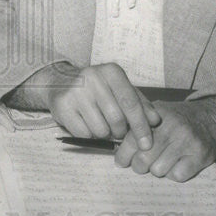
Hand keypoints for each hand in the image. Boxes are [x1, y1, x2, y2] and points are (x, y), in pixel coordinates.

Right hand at [33, 61, 160, 148]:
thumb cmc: (97, 88)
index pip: (131, 103)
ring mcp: (76, 91)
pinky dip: (89, 134)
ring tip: (100, 124)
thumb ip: (139, 103)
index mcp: (111, 71)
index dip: (141, 126)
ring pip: (101, 130)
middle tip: (118, 130)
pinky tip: (85, 123)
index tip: (147, 144)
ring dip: (104, 134)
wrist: (60, 81)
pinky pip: (84, 133)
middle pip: (117, 119)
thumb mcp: (119, 88)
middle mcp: (93, 77)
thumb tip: (155, 121)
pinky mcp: (62, 105)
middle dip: (121, 132)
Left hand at [113, 98, 215, 181]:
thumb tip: (117, 142)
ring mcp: (187, 142)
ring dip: (157, 170)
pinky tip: (176, 165)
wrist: (212, 118)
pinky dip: (173, 174)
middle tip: (140, 165)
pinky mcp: (200, 156)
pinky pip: (177, 176)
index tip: (120, 162)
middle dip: (138, 166)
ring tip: (161, 162)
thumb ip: (139, 123)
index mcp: (157, 115)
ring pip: (159, 170)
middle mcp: (172, 127)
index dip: (123, 154)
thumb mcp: (158, 111)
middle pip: (144, 158)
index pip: (132, 139)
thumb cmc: (179, 118)